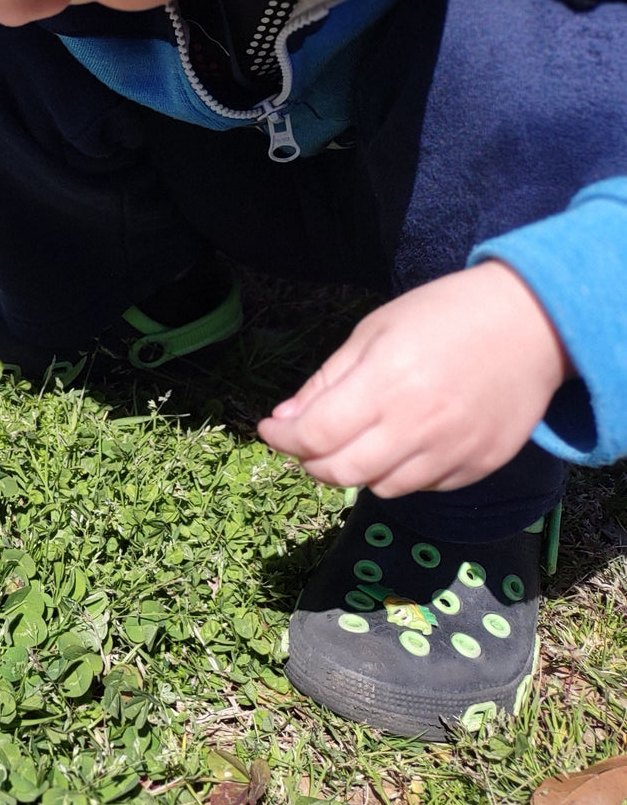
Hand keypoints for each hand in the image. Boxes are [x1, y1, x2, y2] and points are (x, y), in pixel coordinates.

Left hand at [258, 261, 572, 497]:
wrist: (533, 324)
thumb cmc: (444, 317)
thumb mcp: (372, 333)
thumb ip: (326, 382)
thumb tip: (284, 420)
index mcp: (384, 384)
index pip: (314, 436)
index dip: (282, 438)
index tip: (271, 429)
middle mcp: (417, 426)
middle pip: (340, 473)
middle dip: (311, 461)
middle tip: (308, 441)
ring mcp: (451, 451)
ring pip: (380, 488)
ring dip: (355, 469)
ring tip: (360, 437)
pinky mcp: (478, 466)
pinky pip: (422, 487)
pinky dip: (399, 473)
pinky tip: (403, 442)